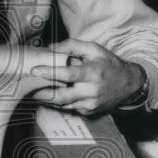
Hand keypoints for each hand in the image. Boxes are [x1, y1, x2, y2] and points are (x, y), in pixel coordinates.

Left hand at [29, 39, 145, 115]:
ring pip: (63, 105)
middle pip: (61, 96)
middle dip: (42, 94)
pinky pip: (69, 108)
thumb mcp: (95, 49)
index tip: (35, 70)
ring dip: (47, 100)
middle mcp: (91, 91)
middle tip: (28, 89)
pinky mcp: (88, 112)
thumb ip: (72, 45)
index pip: (67, 74)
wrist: (129, 85)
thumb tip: (50, 48)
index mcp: (92, 73)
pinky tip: (50, 97)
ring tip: (34, 93)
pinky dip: (59, 103)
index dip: (50, 72)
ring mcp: (90, 104)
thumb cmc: (109, 64)